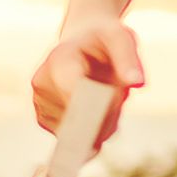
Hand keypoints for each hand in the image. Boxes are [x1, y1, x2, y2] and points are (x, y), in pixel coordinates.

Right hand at [29, 10, 143, 153]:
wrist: (82, 44)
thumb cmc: (103, 41)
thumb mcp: (121, 38)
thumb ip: (129, 59)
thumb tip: (137, 83)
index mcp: (59, 61)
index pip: (76, 95)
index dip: (101, 105)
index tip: (118, 102)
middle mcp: (42, 84)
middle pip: (80, 119)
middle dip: (107, 116)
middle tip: (119, 96)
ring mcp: (40, 104)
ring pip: (80, 133)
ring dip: (103, 124)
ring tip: (107, 98)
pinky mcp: (44, 120)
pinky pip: (76, 139)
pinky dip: (95, 131)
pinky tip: (98, 110)